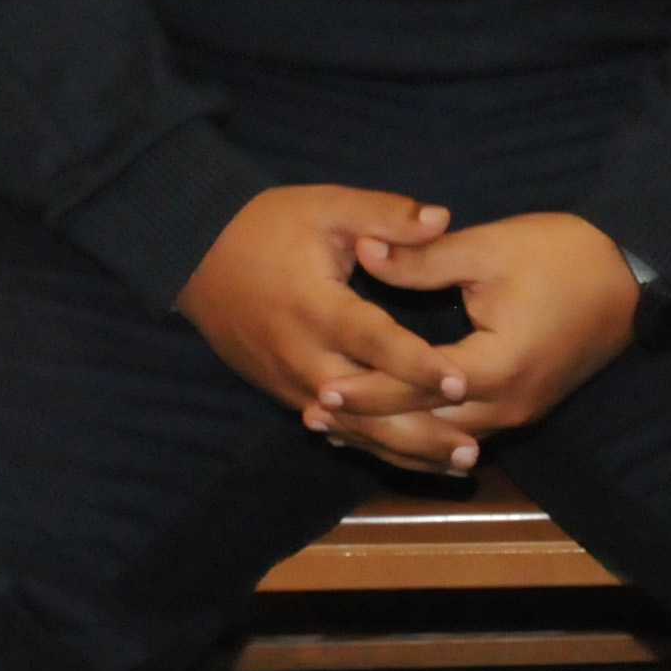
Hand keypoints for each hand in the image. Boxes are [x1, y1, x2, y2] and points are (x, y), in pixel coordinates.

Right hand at [178, 188, 469, 474]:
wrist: (197, 256)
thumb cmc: (268, 226)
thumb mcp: (327, 207)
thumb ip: (384, 216)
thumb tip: (442, 218)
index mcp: (315, 306)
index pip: (372, 343)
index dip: (416, 364)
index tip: (461, 381)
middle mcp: (302, 356)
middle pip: (365, 407)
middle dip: (419, 431)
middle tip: (473, 450)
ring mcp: (291, 383)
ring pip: (353, 431)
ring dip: (405, 451)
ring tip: (459, 463)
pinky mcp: (285, 395)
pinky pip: (336, 431)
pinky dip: (376, 446)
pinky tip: (416, 459)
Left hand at [347, 211, 638, 451]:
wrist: (632, 276)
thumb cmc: (562, 255)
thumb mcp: (490, 248)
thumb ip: (424, 259)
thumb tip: (363, 251)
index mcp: (496, 367)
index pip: (416, 388)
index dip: (366, 389)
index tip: (320, 384)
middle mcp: (506, 405)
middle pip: (424, 427)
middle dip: (368, 423)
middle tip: (313, 414)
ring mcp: (518, 413)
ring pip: (442, 437)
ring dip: (392, 431)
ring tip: (339, 427)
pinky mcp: (523, 407)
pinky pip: (462, 431)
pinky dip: (423, 429)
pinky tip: (391, 424)